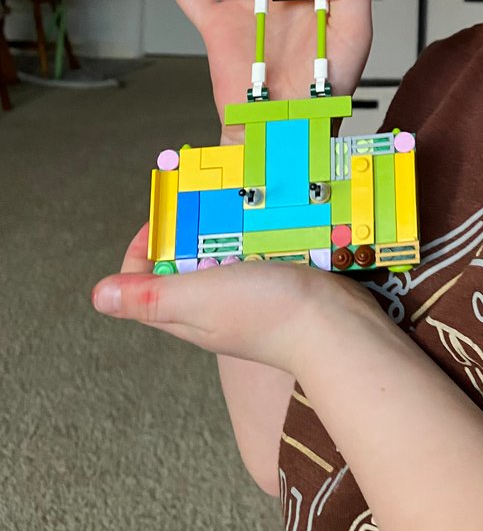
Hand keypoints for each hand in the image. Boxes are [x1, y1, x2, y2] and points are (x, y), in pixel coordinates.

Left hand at [92, 222, 383, 371]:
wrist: (335, 325)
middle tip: (206, 205)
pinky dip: (256, 236)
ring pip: (220, 255)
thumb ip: (151, 295)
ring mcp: (243, 298)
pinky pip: (255, 255)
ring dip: (225, 230)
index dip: (143, 247)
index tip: (164, 218)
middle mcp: (209, 308)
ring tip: (238, 209)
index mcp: (183, 314)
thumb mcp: (200, 298)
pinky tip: (267, 222)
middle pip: (181, 264)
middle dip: (188, 232)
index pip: (142, 281)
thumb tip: (99, 295)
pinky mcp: (275, 286)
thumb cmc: (266, 313)